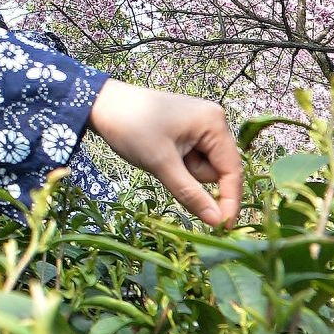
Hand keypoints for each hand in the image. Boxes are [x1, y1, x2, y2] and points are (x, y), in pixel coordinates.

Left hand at [87, 79, 242, 226]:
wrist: (102, 105)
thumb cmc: (131, 128)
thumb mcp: (161, 164)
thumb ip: (191, 194)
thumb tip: (217, 221)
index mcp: (214, 122)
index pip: (231, 171)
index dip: (229, 201)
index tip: (224, 229)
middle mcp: (213, 121)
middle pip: (216, 170)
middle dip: (193, 178)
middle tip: (165, 166)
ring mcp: (201, 125)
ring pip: (202, 167)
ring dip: (182, 172)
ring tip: (157, 155)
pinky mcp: (188, 130)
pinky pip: (191, 159)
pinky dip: (176, 164)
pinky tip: (158, 152)